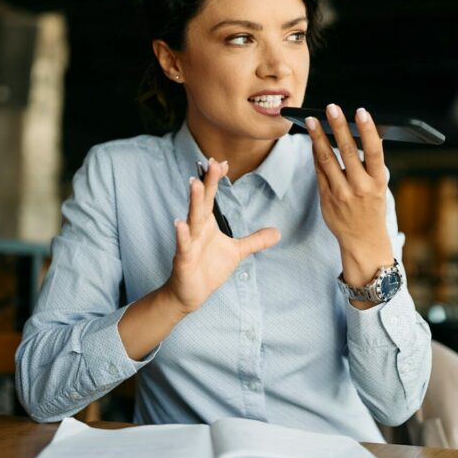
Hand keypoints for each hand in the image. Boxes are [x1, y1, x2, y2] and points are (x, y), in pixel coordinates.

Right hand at [164, 159, 280, 312]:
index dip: (215, 180)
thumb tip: (278, 232)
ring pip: (192, 219)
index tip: (223, 162)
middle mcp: (197, 229)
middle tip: (212, 163)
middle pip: (203, 202)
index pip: (211, 197)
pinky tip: (180, 223)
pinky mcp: (184, 259)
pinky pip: (183, 245)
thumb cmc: (208, 269)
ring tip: (195, 184)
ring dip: (194, 202)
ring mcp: (189, 243)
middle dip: (207, 183)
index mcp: (207, 224)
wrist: (189, 294)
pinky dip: (182, 235)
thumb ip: (255, 240)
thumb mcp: (236, 252)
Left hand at [306, 105, 393, 289]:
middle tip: (331, 108)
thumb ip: (370, 166)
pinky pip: (319, 172)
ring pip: (327, 160)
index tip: (361, 111)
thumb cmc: (372, 209)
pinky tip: (313, 141)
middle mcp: (360, 188)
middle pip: (348, 151)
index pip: (374, 151)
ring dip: (318, 137)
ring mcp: (342, 194)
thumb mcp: (380, 188)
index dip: (368, 130)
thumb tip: (361, 135)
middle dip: (338, 127)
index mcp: (378, 183)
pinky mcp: (326, 199)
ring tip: (312, 120)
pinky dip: (315, 154)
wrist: (363, 241)